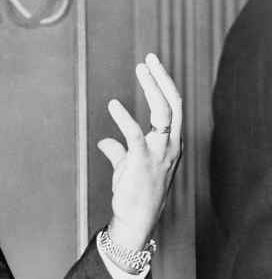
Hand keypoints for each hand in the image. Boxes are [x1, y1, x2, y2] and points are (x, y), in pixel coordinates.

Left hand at [97, 53, 181, 252]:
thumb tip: (105, 142)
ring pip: (164, 113)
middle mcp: (170, 145)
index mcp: (170, 143)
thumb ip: (118, 151)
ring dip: (153, 88)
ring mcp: (160, 154)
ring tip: (141, 68)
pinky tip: (113, 104)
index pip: (173, 107)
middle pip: (174, 104)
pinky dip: (125, 118)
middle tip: (150, 59)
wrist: (135, 219)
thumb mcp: (126, 168)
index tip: (152, 66)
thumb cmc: (133, 193)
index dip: (164, 85)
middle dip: (163, 79)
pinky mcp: (142, 162)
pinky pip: (136, 135)